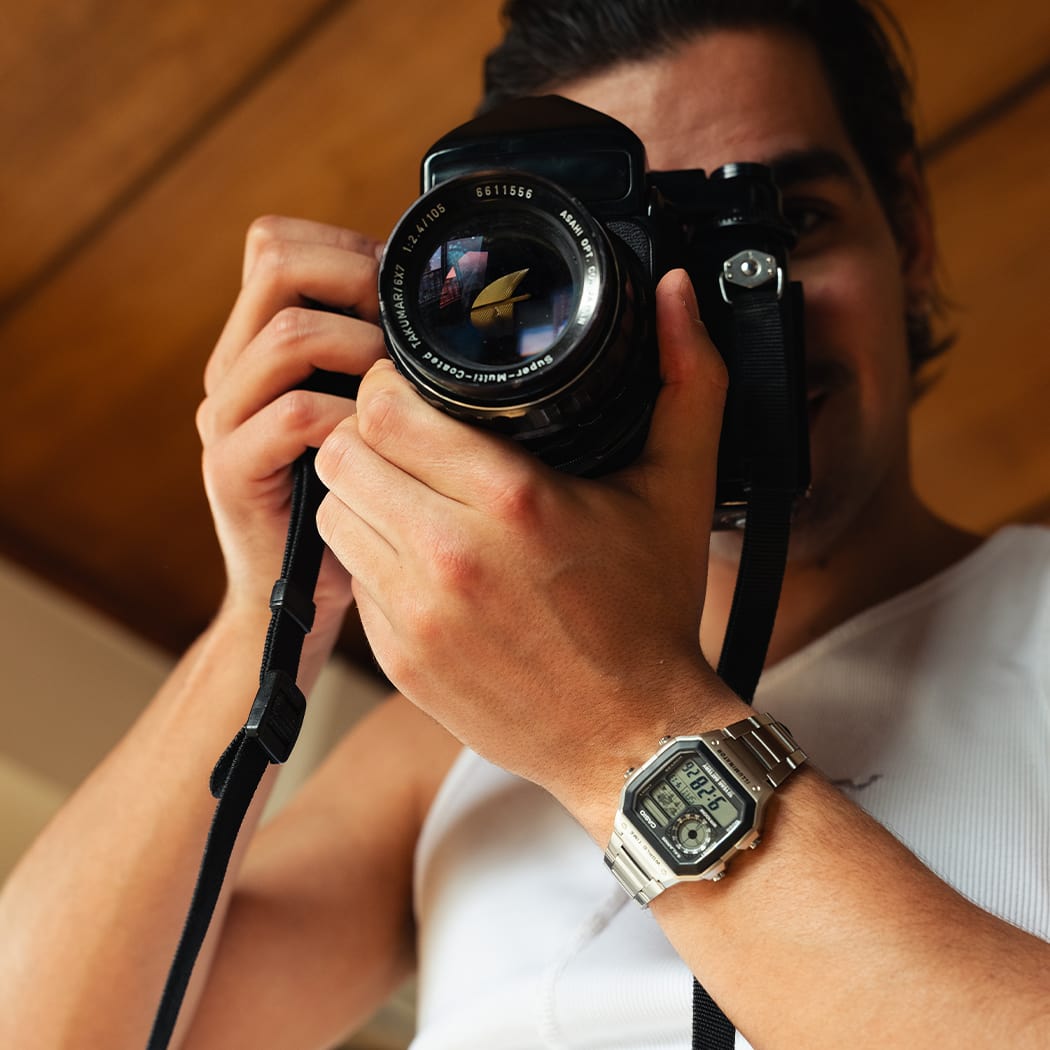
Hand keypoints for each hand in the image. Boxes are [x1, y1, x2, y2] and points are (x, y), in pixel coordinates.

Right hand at [195, 216, 388, 638]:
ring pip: (288, 336)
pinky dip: (347, 416)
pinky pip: (293, 414)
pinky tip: (377, 438)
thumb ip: (375, 361)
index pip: (276, 244)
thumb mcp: (361, 416)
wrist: (289, 596)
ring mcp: (224, 416)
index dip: (344, 247)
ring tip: (396, 385)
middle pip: (273, 262)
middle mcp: (232, 369)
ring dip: (361, 347)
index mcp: (258, 345)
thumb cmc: (344, 502)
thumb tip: (442, 311)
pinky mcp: (231, 468)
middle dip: (355, 276)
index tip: (398, 286)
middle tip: (400, 324)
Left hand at [314, 270, 735, 799]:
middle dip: (368, 433)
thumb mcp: (679, 490)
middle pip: (344, 452)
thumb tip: (674, 293)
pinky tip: (420, 559)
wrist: (629, 739)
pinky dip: (372, 556)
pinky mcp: (397, 658)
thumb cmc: (652, 615)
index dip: (388, 385)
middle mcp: (450, 556)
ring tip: (410, 493)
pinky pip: (350, 577)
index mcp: (513, 502)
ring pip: (332, 512)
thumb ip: (686, 380)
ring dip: (361, 492)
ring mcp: (415, 614)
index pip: (386, 408)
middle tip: (410, 439)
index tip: (414, 390)